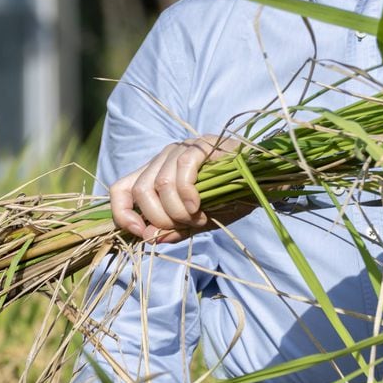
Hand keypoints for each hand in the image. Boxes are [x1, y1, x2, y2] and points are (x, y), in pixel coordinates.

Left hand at [110, 134, 247, 242]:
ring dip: (179, 211)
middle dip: (161, 218)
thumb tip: (150, 238)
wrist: (262, 184)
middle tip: (187, 226)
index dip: (122, 214)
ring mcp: (182, 149)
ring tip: (199, 217)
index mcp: (155, 175)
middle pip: (141, 190)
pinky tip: (200, 205)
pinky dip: (188, 194)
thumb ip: (173, 229)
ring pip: (161, 184)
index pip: (120, 189)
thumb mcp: (197, 221)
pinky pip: (183, 170)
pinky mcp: (201, 145)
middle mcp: (163, 158)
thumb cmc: (229, 200)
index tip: (142, 234)